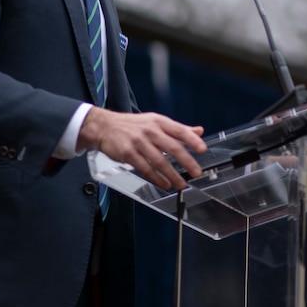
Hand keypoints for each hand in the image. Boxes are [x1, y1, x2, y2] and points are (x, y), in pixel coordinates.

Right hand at [78, 108, 206, 190]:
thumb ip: (177, 129)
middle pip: (173, 147)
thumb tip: (199, 131)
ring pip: (160, 161)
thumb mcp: (155, 121)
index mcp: (159, 122)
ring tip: (182, 184)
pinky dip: (156, 178)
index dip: (192, 140)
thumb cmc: (133, 125)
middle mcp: (150, 131)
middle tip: (197, 172)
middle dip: (187, 162)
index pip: (180, 130)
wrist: (104, 126)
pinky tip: (164, 184)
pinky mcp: (128, 154)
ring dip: (172, 175)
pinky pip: (145, 169)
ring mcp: (139, 142)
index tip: (202, 150)